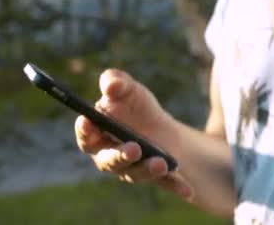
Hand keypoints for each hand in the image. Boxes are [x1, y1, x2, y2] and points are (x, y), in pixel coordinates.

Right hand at [74, 69, 193, 200]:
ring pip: (135, 174)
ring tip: (161, 163)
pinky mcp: (154, 178)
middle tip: (134, 149)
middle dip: (121, 156)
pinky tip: (189, 191)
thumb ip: (115, 81)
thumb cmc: (134, 105)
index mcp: (96, 134)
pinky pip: (165, 184)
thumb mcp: (128, 88)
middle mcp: (109, 157)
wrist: (158, 125)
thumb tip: (110, 86)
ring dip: (147, 169)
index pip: (85, 136)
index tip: (89, 123)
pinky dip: (176, 186)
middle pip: (109, 161)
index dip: (85, 131)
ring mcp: (132, 170)